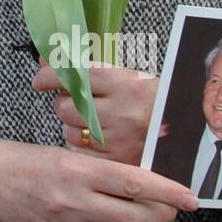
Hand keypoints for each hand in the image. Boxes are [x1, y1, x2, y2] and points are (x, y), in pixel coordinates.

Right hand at [0, 125, 196, 221]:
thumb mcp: (65, 155)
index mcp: (78, 170)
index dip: (167, 191)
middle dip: (162, 214)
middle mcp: (75, 199)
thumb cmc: (27, 161)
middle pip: (134, 216)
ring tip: (150, 215)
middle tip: (174, 208)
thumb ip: (99, 170)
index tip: (190, 196)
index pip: (134, 183)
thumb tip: (138, 182)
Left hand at [33, 60, 159, 164]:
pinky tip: (97, 138)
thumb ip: (82, 67)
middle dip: (66, 103)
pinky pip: (79, 151)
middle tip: (78, 102)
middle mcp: (121, 113)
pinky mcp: (116, 162)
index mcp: (124, 84)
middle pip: (66, 107)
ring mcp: (119, 140)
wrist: (181, 128)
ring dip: (73, 125)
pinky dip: (81, 144)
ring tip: (94, 121)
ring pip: (70, 131)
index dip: (51, 77)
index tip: (41, 80)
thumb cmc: (148, 97)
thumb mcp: (122, 74)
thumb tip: (44, 59)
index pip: (75, 76)